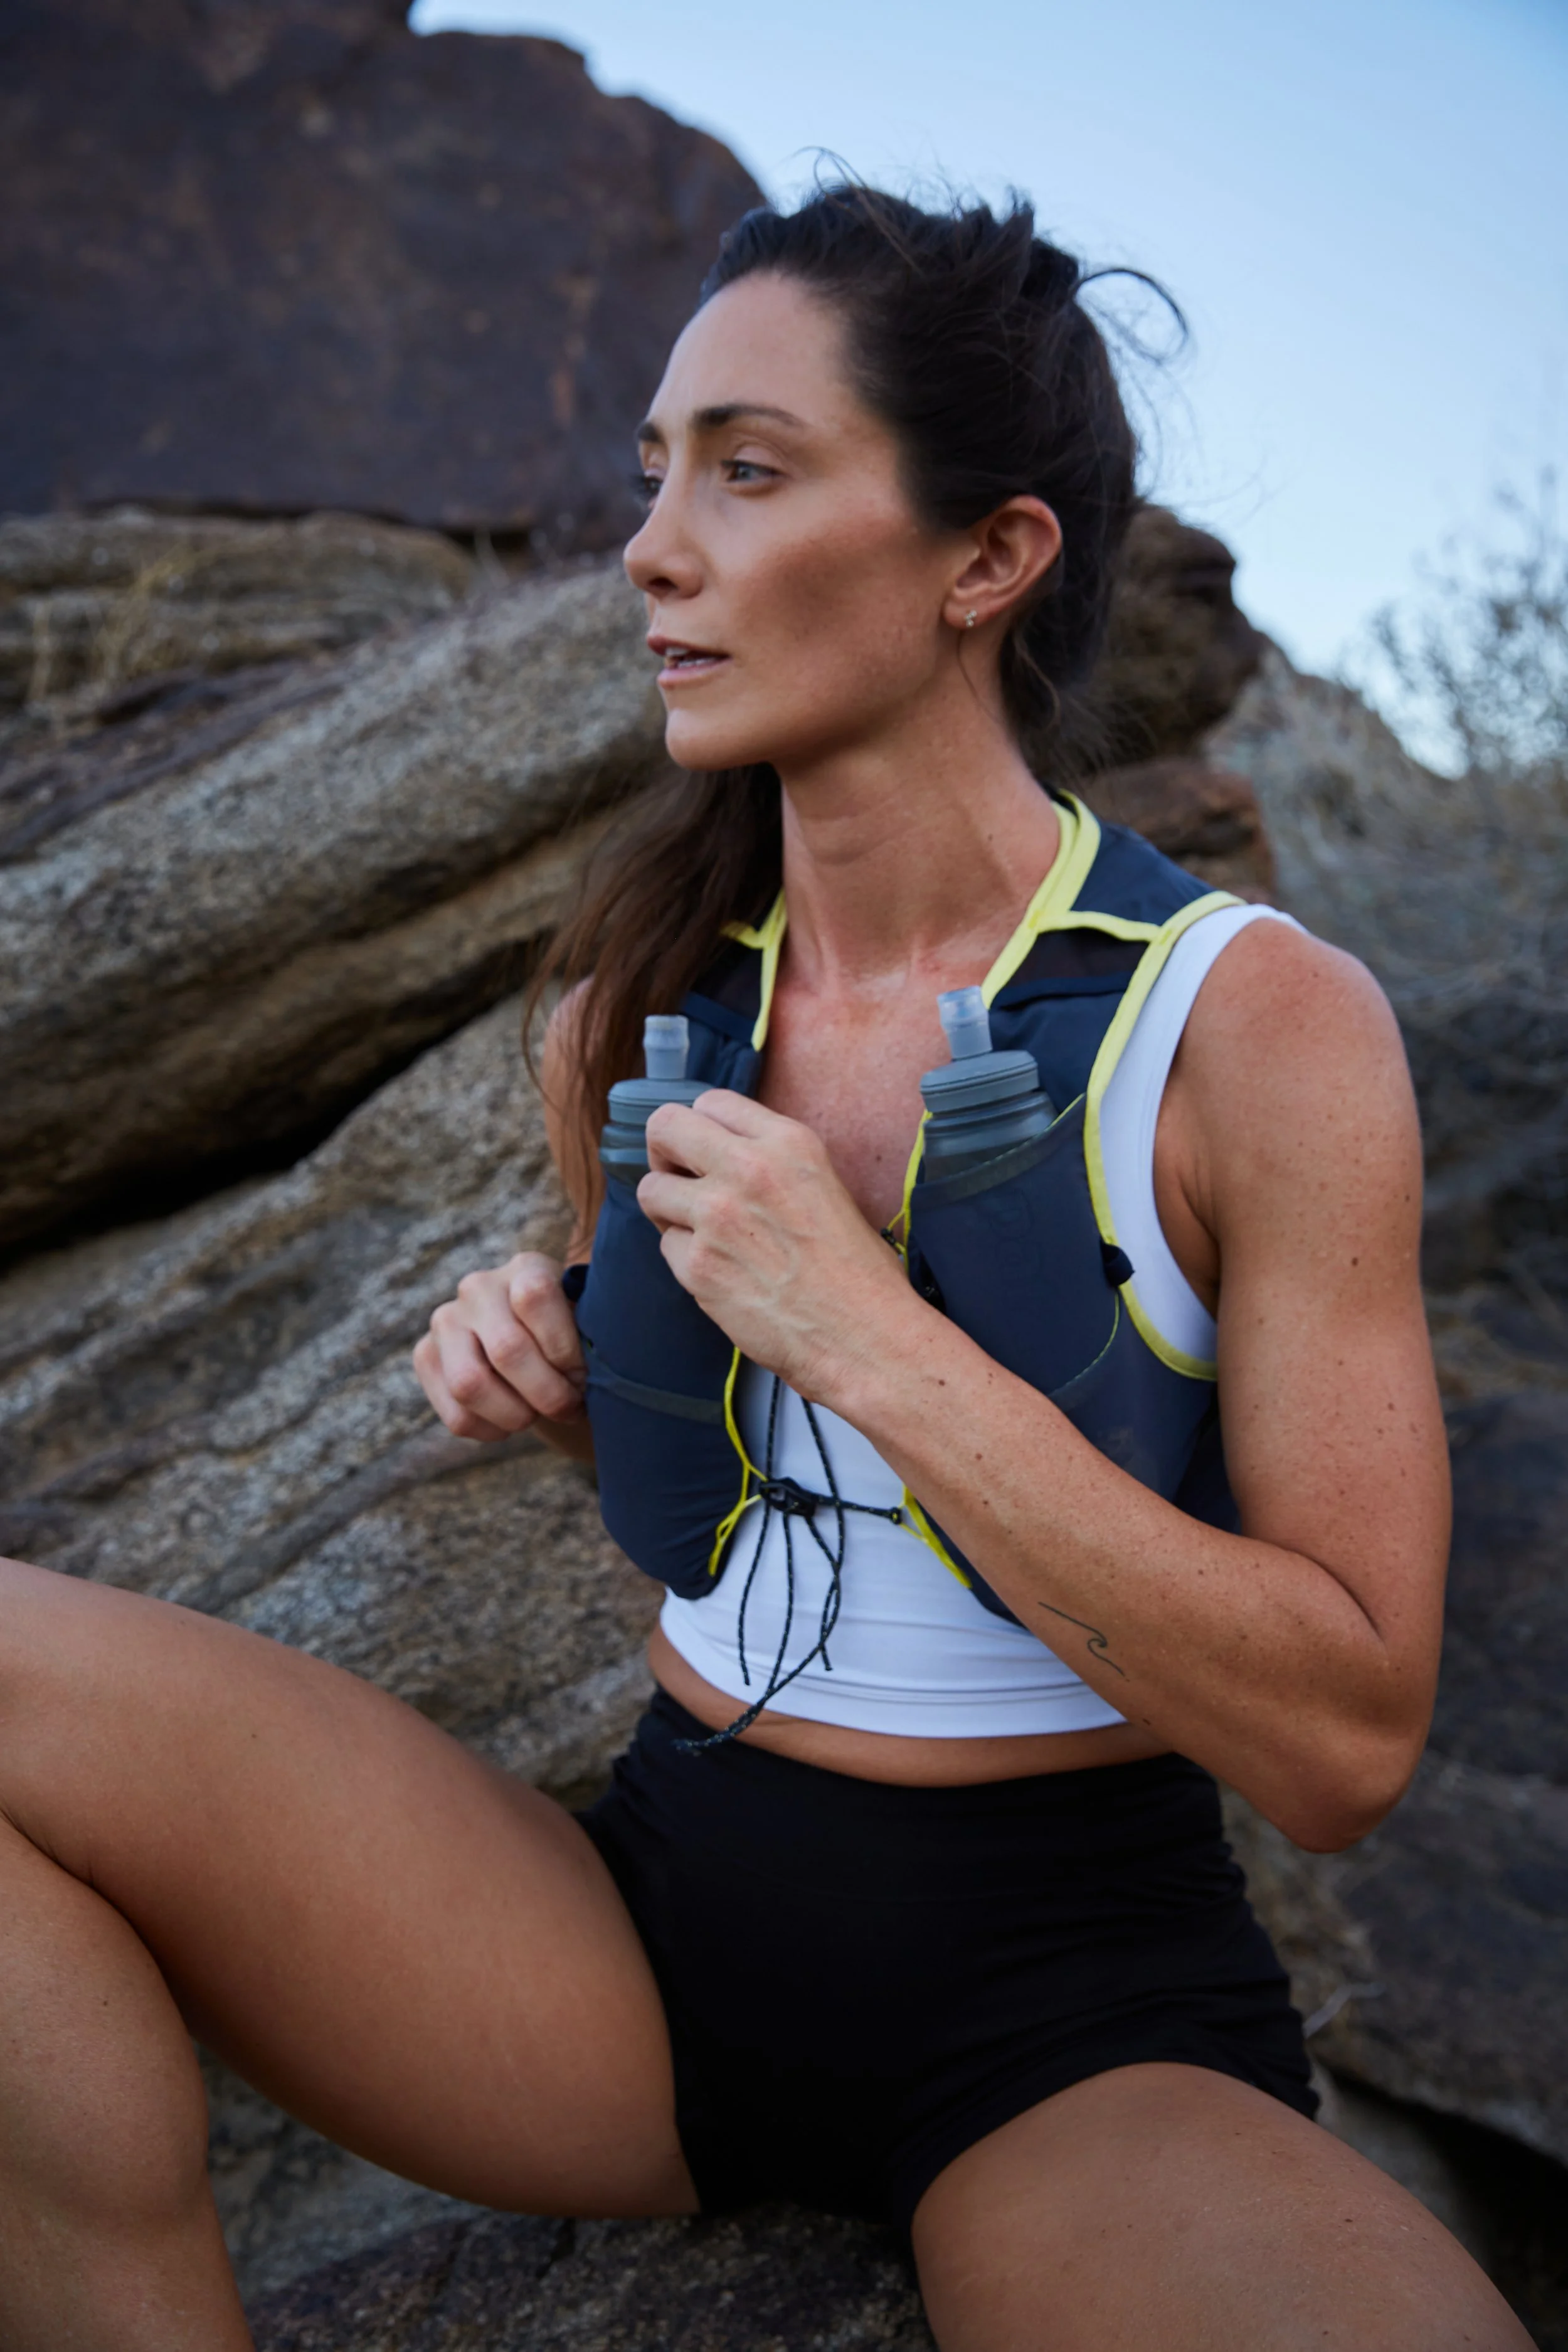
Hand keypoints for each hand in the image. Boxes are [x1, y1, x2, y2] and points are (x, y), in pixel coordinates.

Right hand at [414, 1253, 585, 1440]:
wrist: (536, 1349)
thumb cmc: (574, 1340)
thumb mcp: (590, 1329)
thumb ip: (592, 1340)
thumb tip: (584, 1377)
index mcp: (528, 1268)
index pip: (535, 1297)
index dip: (563, 1348)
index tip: (582, 1374)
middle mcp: (479, 1287)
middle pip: (507, 1350)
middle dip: (547, 1394)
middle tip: (569, 1408)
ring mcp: (446, 1320)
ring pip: (470, 1385)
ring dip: (516, 1415)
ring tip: (538, 1414)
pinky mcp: (425, 1356)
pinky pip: (455, 1414)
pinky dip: (491, 1430)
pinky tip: (510, 1420)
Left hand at [637, 1091, 915, 1401]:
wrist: (863, 1336)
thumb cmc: (858, 1272)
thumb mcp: (827, 1186)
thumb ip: (774, 1162)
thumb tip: (726, 1155)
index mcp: (788, 1143)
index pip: (711, 1102)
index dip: (702, 1128)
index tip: (703, 1150)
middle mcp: (747, 1169)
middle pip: (665, 1127)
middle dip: (665, 1152)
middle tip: (677, 1177)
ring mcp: (717, 1216)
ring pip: (652, 1190)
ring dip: (669, 1211)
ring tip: (704, 1234)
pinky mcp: (697, 1266)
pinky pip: (667, 1246)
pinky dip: (686, 1260)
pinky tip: (723, 1274)